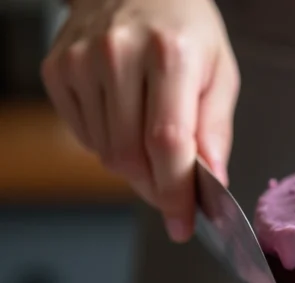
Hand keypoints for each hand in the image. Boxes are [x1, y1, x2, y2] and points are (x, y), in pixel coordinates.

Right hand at [41, 0, 238, 241]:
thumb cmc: (186, 31)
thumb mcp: (220, 73)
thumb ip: (216, 129)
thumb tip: (212, 180)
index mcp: (170, 54)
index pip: (168, 142)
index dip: (175, 192)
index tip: (182, 224)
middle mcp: (119, 55)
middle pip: (132, 155)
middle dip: (157, 188)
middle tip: (175, 194)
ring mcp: (81, 62)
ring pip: (106, 153)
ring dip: (135, 169)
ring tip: (155, 147)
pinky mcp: (57, 71)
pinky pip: (84, 137)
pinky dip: (109, 146)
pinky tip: (127, 121)